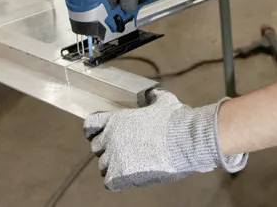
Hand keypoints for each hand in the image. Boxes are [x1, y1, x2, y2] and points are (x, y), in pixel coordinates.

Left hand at [83, 90, 247, 190]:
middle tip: (123, 151)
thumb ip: (152, 97)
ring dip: (113, 166)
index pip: (90, 124)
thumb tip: (151, 94)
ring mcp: (114, 157)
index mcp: (117, 119)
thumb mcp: (164, 101)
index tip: (99, 134)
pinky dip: (118, 181)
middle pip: (96, 147)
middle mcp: (111, 137)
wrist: (186, 141)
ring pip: (103, 166)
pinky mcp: (121, 175)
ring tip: (130, 165)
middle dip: (107, 149)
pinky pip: (110, 182)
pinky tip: (130, 176)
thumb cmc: (176, 120)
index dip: (94, 130)